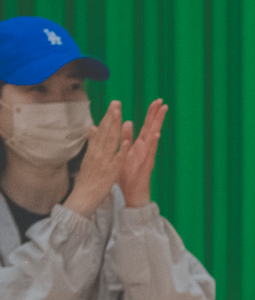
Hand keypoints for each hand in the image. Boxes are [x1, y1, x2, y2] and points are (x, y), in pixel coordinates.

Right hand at [65, 101, 130, 216]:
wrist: (82, 198)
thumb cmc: (88, 179)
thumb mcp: (89, 158)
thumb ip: (93, 143)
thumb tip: (92, 127)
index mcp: (94, 150)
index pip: (102, 130)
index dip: (108, 117)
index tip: (114, 104)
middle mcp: (98, 153)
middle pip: (105, 132)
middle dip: (112, 117)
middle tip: (117, 102)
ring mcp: (104, 162)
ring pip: (110, 142)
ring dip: (115, 128)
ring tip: (120, 114)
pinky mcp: (110, 172)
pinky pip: (117, 159)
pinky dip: (121, 150)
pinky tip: (127, 141)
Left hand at [115, 99, 165, 208]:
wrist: (130, 193)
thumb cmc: (127, 174)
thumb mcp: (124, 152)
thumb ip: (126, 138)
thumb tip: (128, 122)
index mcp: (139, 144)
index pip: (146, 126)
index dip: (151, 114)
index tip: (156, 102)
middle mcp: (145, 148)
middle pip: (152, 128)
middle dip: (157, 115)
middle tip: (162, 102)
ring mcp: (147, 155)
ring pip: (153, 137)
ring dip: (157, 124)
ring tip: (162, 113)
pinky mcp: (146, 164)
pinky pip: (150, 152)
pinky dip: (153, 143)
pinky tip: (156, 134)